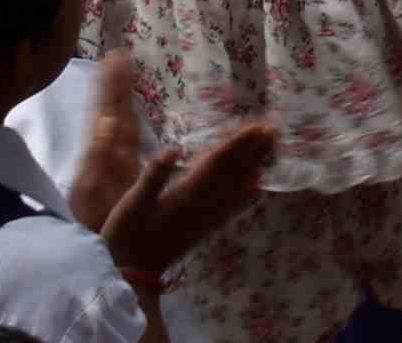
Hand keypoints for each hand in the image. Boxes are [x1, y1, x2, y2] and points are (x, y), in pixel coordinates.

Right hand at [72, 74, 279, 282]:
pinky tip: (255, 187)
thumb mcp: (132, 204)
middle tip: (275, 129)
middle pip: (235, 171)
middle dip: (254, 149)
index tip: (258, 125)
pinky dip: (247, 191)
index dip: (239, 142)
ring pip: (238, 187)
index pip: (219, 162)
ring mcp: (208, 218)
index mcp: (188, 194)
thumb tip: (174, 148)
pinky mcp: (206, 229)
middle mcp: (205, 204)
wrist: (133, 275)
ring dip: (255, 165)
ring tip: (270, 149)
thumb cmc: (127, 236)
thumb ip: (154, 176)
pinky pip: (233, 206)